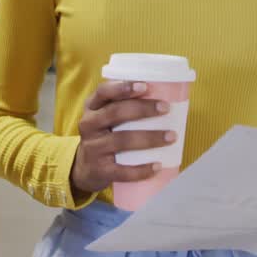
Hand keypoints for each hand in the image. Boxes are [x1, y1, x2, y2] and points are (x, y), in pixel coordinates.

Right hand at [70, 81, 174, 196]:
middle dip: (143, 109)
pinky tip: (157, 166)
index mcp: (92, 107)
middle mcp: (89, 124)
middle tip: (165, 108)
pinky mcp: (99, 170)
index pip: (103, 92)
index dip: (123, 88)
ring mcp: (92, 148)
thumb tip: (163, 93)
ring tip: (171, 136)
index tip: (145, 86)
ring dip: (150, 138)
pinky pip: (122, 170)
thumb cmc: (105, 134)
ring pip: (122, 140)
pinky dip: (141, 169)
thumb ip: (123, 105)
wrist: (85, 168)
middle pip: (115, 113)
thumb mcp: (105, 116)